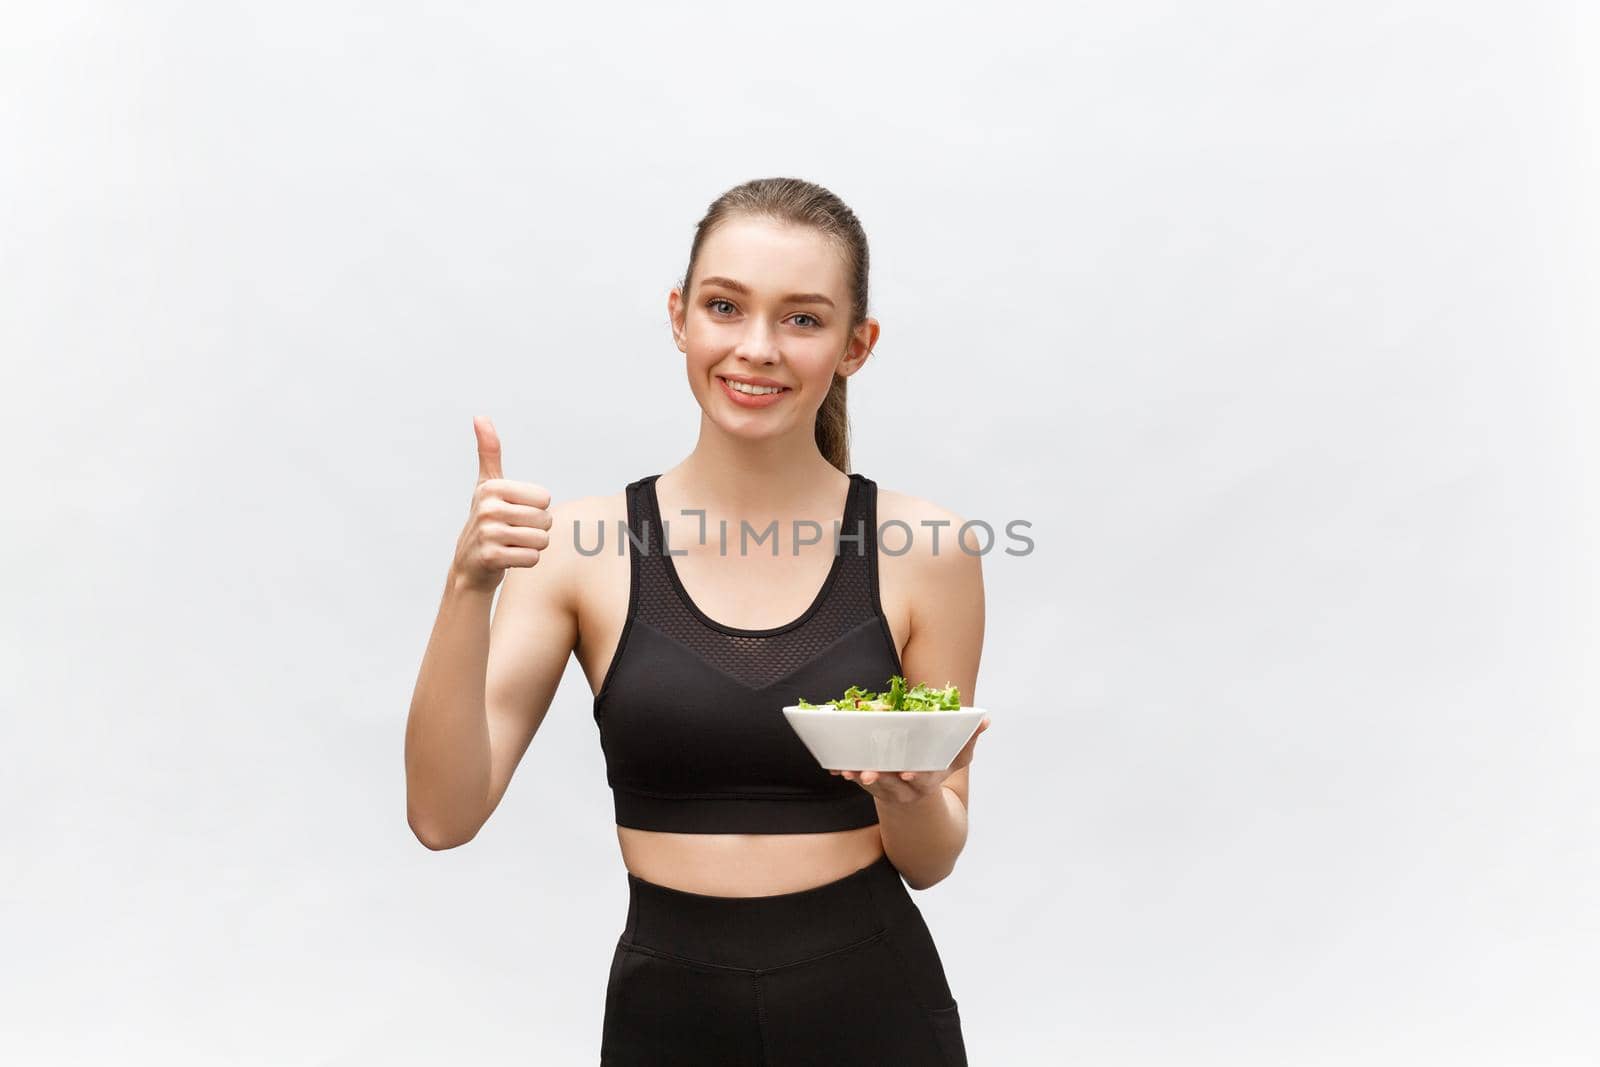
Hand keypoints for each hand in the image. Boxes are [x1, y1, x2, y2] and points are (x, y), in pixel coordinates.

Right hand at [450, 416, 553, 592]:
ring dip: (533, 546)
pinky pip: (532, 558)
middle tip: (514, 532)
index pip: (544, 498)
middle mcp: (488, 507)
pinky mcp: (491, 557)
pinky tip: (509, 558)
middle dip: (536, 530)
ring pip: (541, 540)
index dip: (536, 509)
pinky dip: (526, 561)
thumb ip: (488, 452)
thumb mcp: (487, 485)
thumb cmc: (486, 520)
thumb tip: (480, 416)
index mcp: (492, 487)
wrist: (469, 565)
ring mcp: (488, 533)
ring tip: (512, 544)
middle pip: (545, 519)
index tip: (515, 513)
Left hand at [830, 717, 989, 803]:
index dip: (915, 777)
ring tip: (849, 770)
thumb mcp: (957, 758)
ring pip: (871, 786)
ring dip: (859, 778)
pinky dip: (847, 774)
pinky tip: (836, 767)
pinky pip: (857, 780)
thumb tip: (985, 720)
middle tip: (869, 773)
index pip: (923, 780)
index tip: (907, 773)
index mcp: (928, 780)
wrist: (916, 798)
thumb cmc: (937, 768)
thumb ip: (969, 739)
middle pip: (892, 786)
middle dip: (881, 780)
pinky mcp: (870, 785)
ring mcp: (887, 789)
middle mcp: (906, 789)